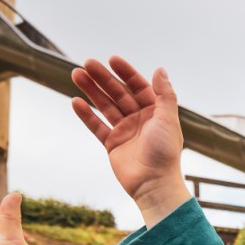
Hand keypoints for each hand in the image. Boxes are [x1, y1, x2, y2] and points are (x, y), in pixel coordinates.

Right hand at [71, 58, 189, 224]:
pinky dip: (87, 115)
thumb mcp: (168, 120)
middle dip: (103, 78)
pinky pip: (97, 126)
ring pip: (105, 106)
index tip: (111, 60)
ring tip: (76, 74)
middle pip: (118, 93)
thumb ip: (165, 94)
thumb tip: (160, 69)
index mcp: (155, 112)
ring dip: (91, 91)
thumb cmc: (165, 153)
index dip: (126, 73)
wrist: (154, 184)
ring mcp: (125, 131)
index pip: (138, 86)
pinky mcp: (113, 145)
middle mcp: (140, 119)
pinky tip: (76, 102)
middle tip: (87, 63)